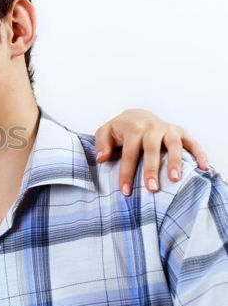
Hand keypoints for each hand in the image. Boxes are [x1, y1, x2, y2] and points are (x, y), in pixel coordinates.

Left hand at [95, 108, 209, 195]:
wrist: (137, 114)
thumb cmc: (120, 129)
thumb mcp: (105, 132)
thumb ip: (101, 144)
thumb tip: (102, 159)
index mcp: (133, 128)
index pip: (129, 153)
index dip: (127, 173)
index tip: (125, 191)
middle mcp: (151, 127)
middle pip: (152, 149)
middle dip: (151, 169)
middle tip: (152, 189)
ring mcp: (167, 128)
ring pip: (173, 144)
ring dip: (175, 161)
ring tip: (174, 179)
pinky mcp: (180, 131)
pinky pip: (192, 142)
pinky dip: (199, 153)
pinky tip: (203, 167)